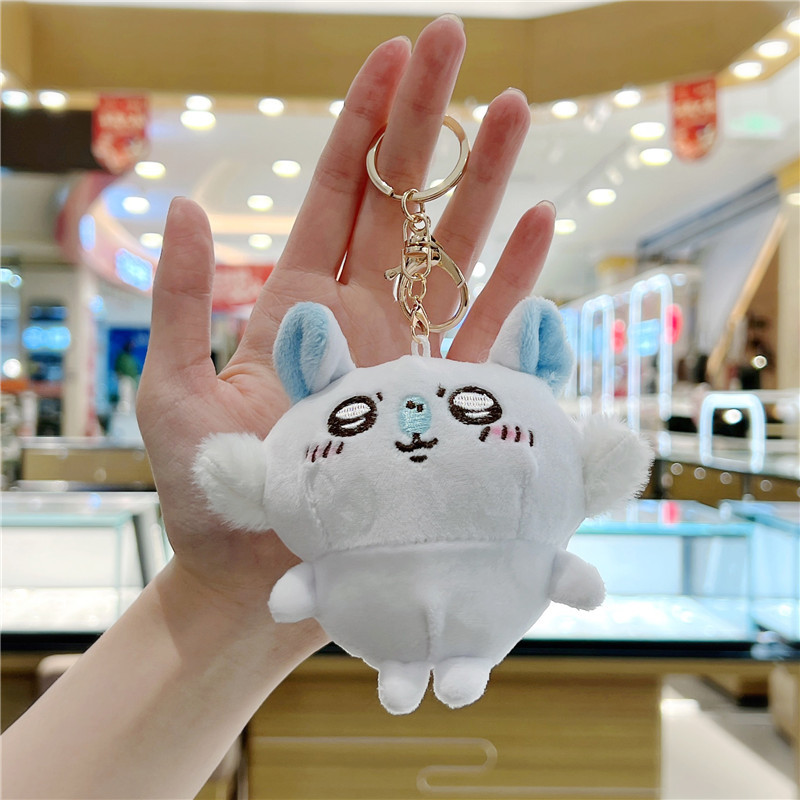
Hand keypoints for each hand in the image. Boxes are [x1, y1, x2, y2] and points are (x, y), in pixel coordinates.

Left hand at [136, 15, 554, 627]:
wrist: (260, 583)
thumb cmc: (209, 498)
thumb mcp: (173, 396)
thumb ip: (181, 307)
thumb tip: (183, 208)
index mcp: (296, 306)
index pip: (338, 196)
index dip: (363, 126)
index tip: (392, 58)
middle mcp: (359, 321)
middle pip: (402, 206)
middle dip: (428, 124)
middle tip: (457, 44)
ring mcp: (407, 360)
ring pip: (454, 256)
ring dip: (485, 186)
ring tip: (515, 111)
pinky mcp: (443, 408)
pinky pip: (488, 338)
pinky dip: (517, 284)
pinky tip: (541, 228)